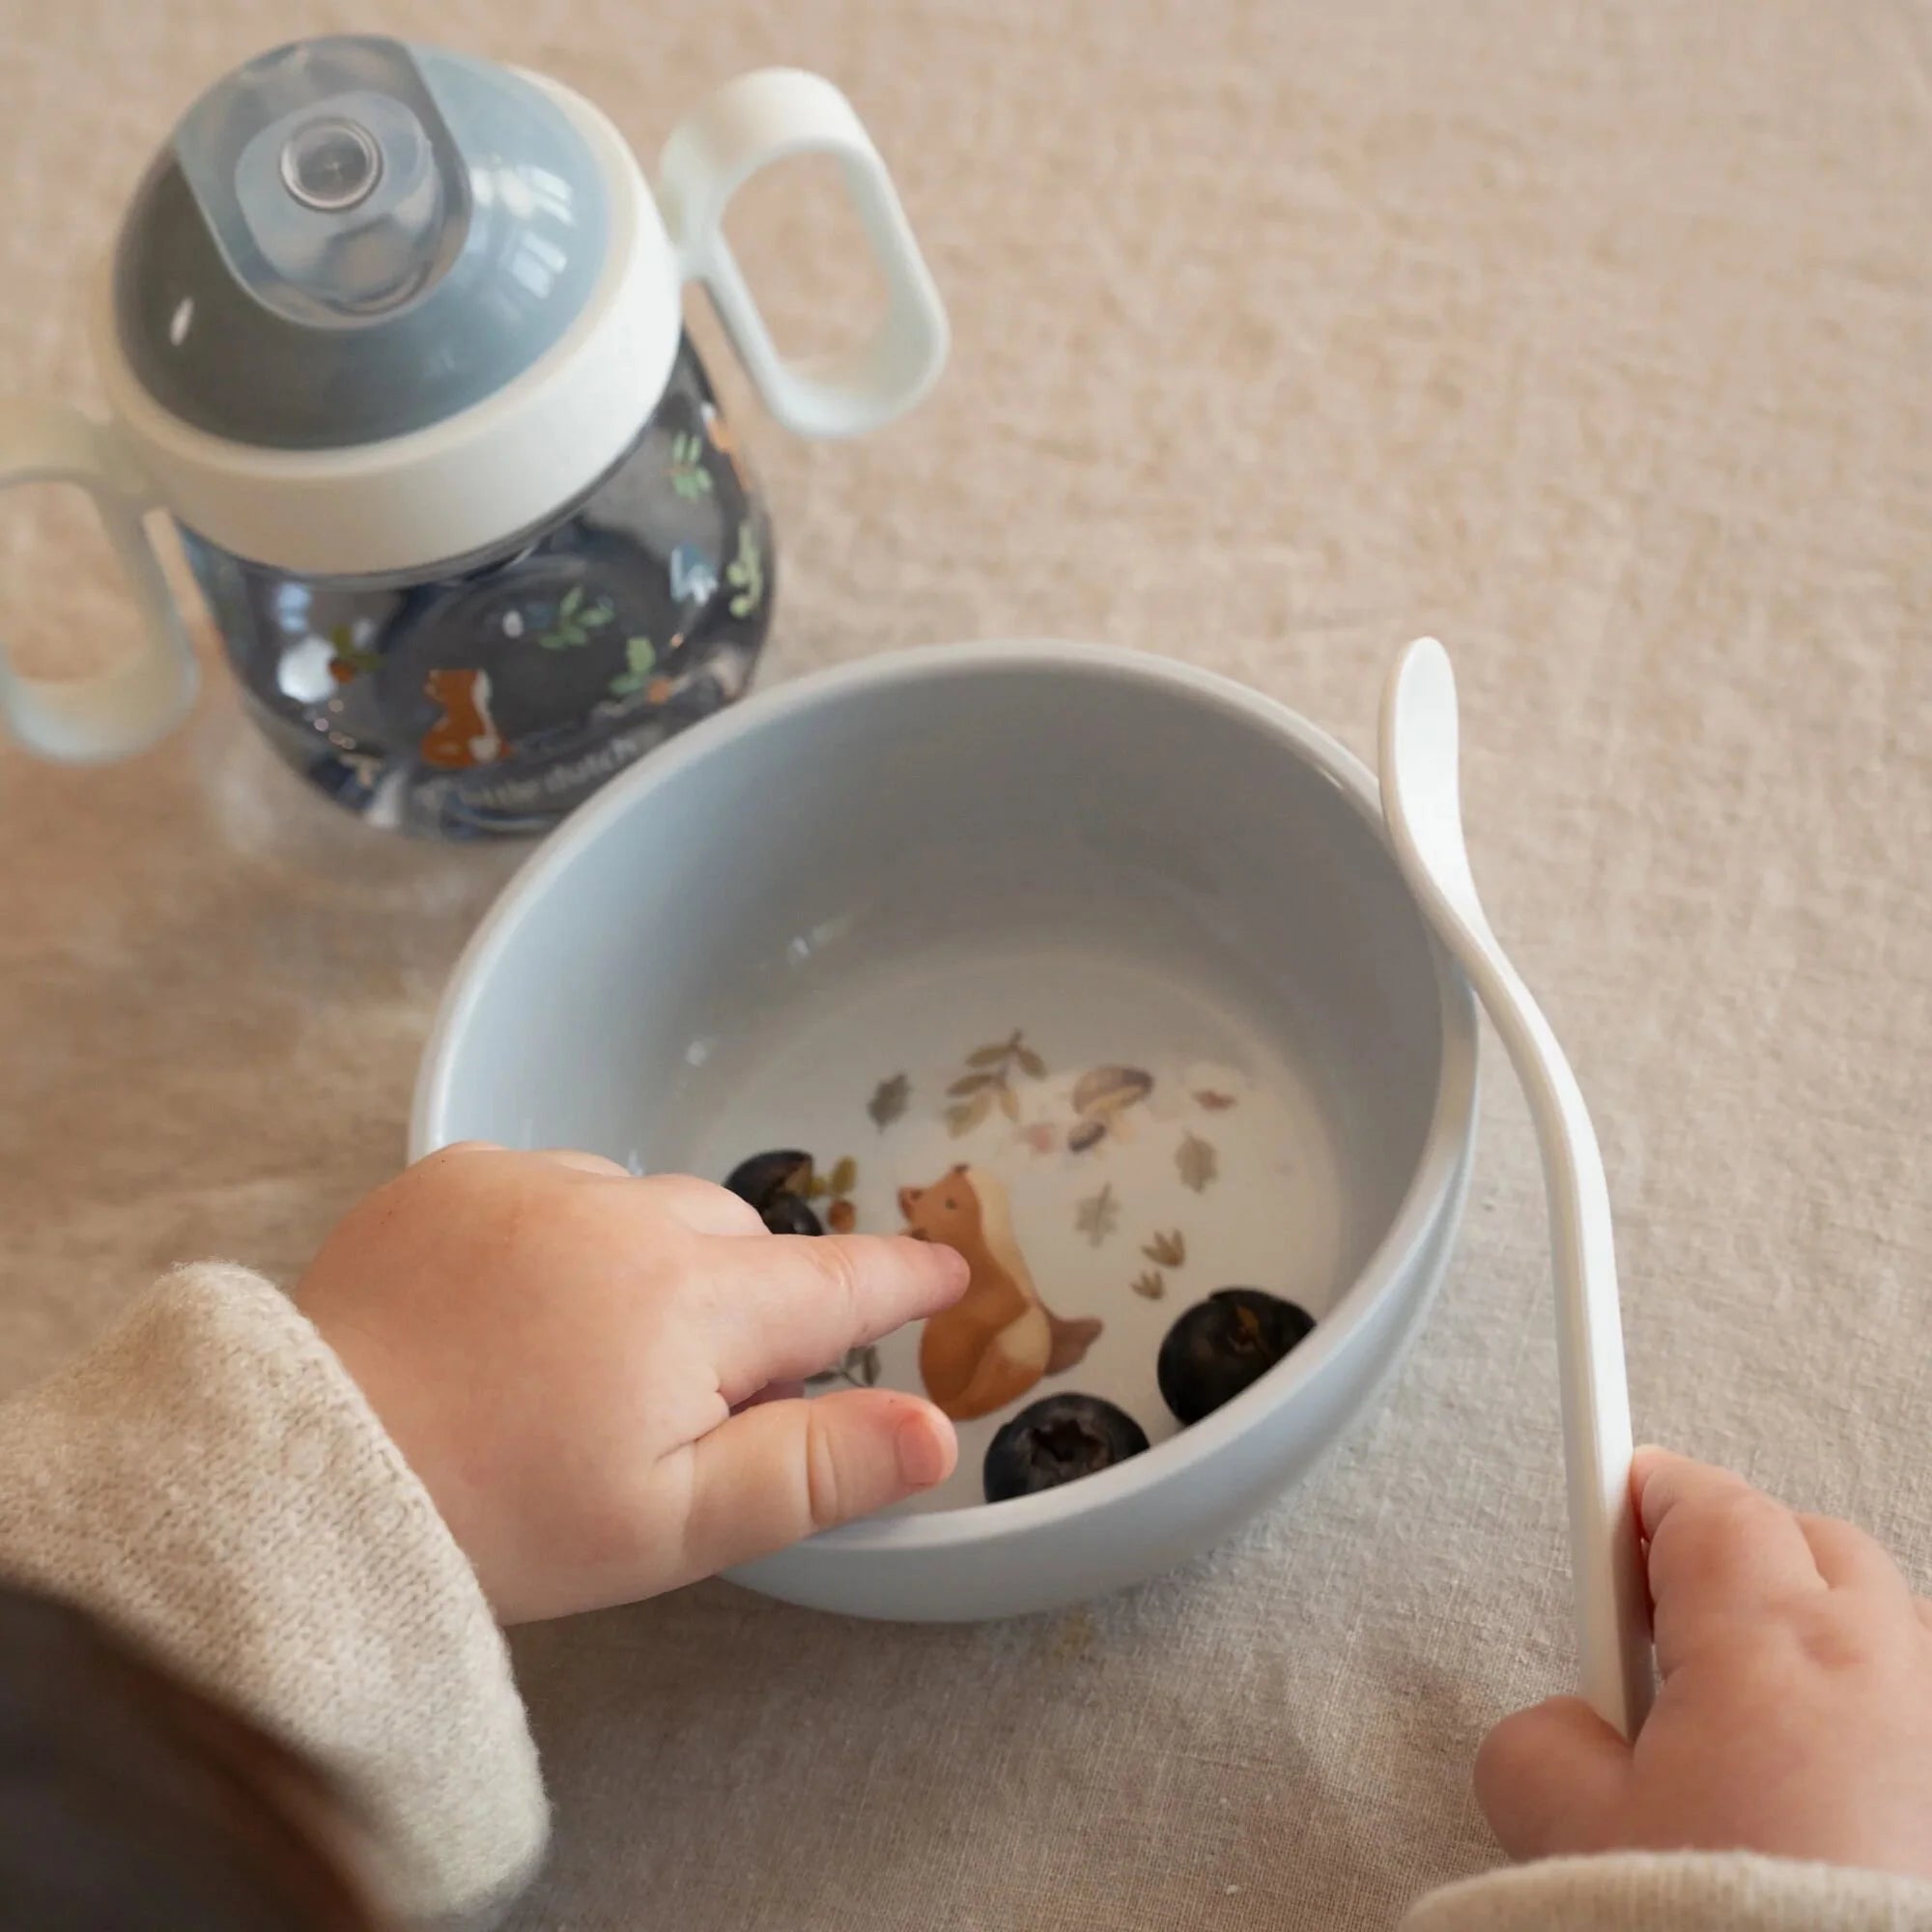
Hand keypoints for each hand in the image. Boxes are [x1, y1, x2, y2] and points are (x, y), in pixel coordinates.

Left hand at [296, 1144, 967, 1622]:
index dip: (898, 1278)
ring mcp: (534, 1180)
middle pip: (736, 1242)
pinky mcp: (454, 1173)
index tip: (946, 1267)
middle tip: (687, 1398)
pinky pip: (552, 1185)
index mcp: (695, 1301)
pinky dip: (562, 1234)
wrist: (301, 1477)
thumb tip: (936, 1426)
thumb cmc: (504, 1519)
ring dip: (648, 1261)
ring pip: (644, 1205)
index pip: (834, 1281)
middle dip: (741, 1301)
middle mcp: (626, 1211)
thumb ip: (817, 1469)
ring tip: (583, 1356)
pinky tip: (513, 1309)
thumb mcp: (676, 1524)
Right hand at [1477, 1448, 1931, 1878]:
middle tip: (1665, 1638)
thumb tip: (1560, 1736)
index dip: (1642, 1492)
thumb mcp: (1563, 1834)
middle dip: (1735, 1562)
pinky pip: (1919, 1720)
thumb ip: (1537, 1743)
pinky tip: (1829, 1807)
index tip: (1611, 1482)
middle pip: (1805, 1545)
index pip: (1701, 1502)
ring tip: (1752, 1747)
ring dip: (1814, 1652)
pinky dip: (1877, 1732)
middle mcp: (1885, 1667)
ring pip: (1876, 1633)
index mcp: (1771, 1641)